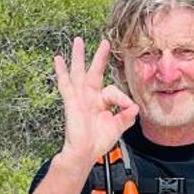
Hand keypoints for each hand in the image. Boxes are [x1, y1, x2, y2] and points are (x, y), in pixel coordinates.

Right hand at [52, 37, 138, 168]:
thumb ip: (127, 117)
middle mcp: (90, 97)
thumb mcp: (117, 128)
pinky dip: (61, 71)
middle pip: (94, 72)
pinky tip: (58, 59)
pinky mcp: (71, 102)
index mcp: (101, 102)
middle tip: (104, 42)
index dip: (123, 98)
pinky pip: (65, 84)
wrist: (84, 153)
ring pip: (78, 72)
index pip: (114, 91)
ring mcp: (79, 98)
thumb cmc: (98, 142)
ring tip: (78, 40)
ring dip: (78, 56)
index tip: (131, 108)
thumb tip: (135, 106)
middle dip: (99, 57)